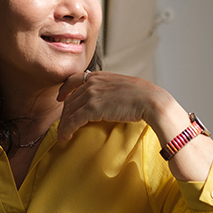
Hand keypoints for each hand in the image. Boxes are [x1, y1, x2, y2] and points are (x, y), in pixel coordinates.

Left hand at [57, 71, 212, 181]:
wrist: (152, 101)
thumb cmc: (144, 97)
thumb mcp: (125, 86)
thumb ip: (114, 89)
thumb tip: (113, 98)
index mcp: (101, 76)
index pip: (75, 78)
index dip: (65, 89)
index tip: (61, 97)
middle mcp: (93, 82)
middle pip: (70, 98)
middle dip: (64, 112)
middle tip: (63, 123)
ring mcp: (92, 94)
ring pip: (69, 110)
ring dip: (64, 124)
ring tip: (63, 134)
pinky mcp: (92, 108)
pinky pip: (72, 120)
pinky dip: (66, 129)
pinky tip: (66, 136)